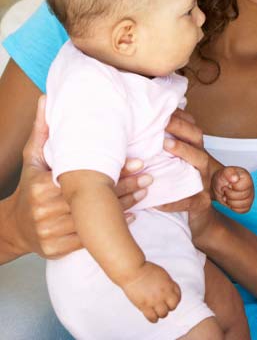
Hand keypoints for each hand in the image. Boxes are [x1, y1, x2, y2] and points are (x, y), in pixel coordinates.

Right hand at [9, 97, 151, 257]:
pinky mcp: (55, 250)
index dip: (115, 170)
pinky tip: (132, 218)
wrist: (11, 227)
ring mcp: (50, 231)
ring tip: (145, 193)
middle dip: (126, 187)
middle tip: (150, 176)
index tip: (139, 161)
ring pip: (95, 220)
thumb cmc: (28, 187)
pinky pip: (89, 240)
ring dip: (124, 207)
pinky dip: (111, 230)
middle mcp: (45, 210)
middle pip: (94, 198)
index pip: (86, 177)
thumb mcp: (31, 158)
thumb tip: (46, 97)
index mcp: (41, 186)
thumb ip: (42, 130)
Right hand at [120, 261, 180, 322]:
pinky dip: (153, 319)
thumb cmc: (145, 270)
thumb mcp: (162, 274)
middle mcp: (164, 293)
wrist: (133, 271)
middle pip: (173, 306)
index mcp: (169, 284)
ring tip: (157, 311)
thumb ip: (167, 283)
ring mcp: (154, 300)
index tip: (170, 299)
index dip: (175, 298)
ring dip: (161, 313)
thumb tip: (169, 290)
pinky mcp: (144, 306)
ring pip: (164, 314)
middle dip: (169, 306)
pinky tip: (152, 316)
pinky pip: (152, 318)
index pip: (178, 296)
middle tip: (164, 305)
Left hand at [160, 109, 220, 242]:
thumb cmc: (181, 185)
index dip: (181, 119)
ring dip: (184, 152)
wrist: (198, 213)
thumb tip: (146, 127)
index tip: (163, 110)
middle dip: (181, 129)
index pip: (193, 131)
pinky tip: (156, 201)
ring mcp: (204, 183)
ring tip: (165, 146)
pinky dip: (173, 202)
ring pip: (199, 164)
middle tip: (162, 122)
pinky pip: (189, 201)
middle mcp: (202, 165)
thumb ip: (167, 149)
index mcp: (196, 153)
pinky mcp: (200, 203)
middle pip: (198, 141)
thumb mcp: (176, 164)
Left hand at [212, 166, 253, 212]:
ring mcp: (250, 197)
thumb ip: (229, 173)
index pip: (242, 187)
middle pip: (243, 197)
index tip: (226, 185)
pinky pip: (242, 211)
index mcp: (246, 178)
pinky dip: (234, 208)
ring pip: (243, 205)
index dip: (231, 188)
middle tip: (225, 190)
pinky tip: (230, 202)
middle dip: (230, 195)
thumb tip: (235, 178)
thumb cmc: (222, 178)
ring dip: (231, 202)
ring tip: (227, 196)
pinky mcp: (246, 205)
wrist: (219, 184)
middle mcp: (250, 187)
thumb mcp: (223, 173)